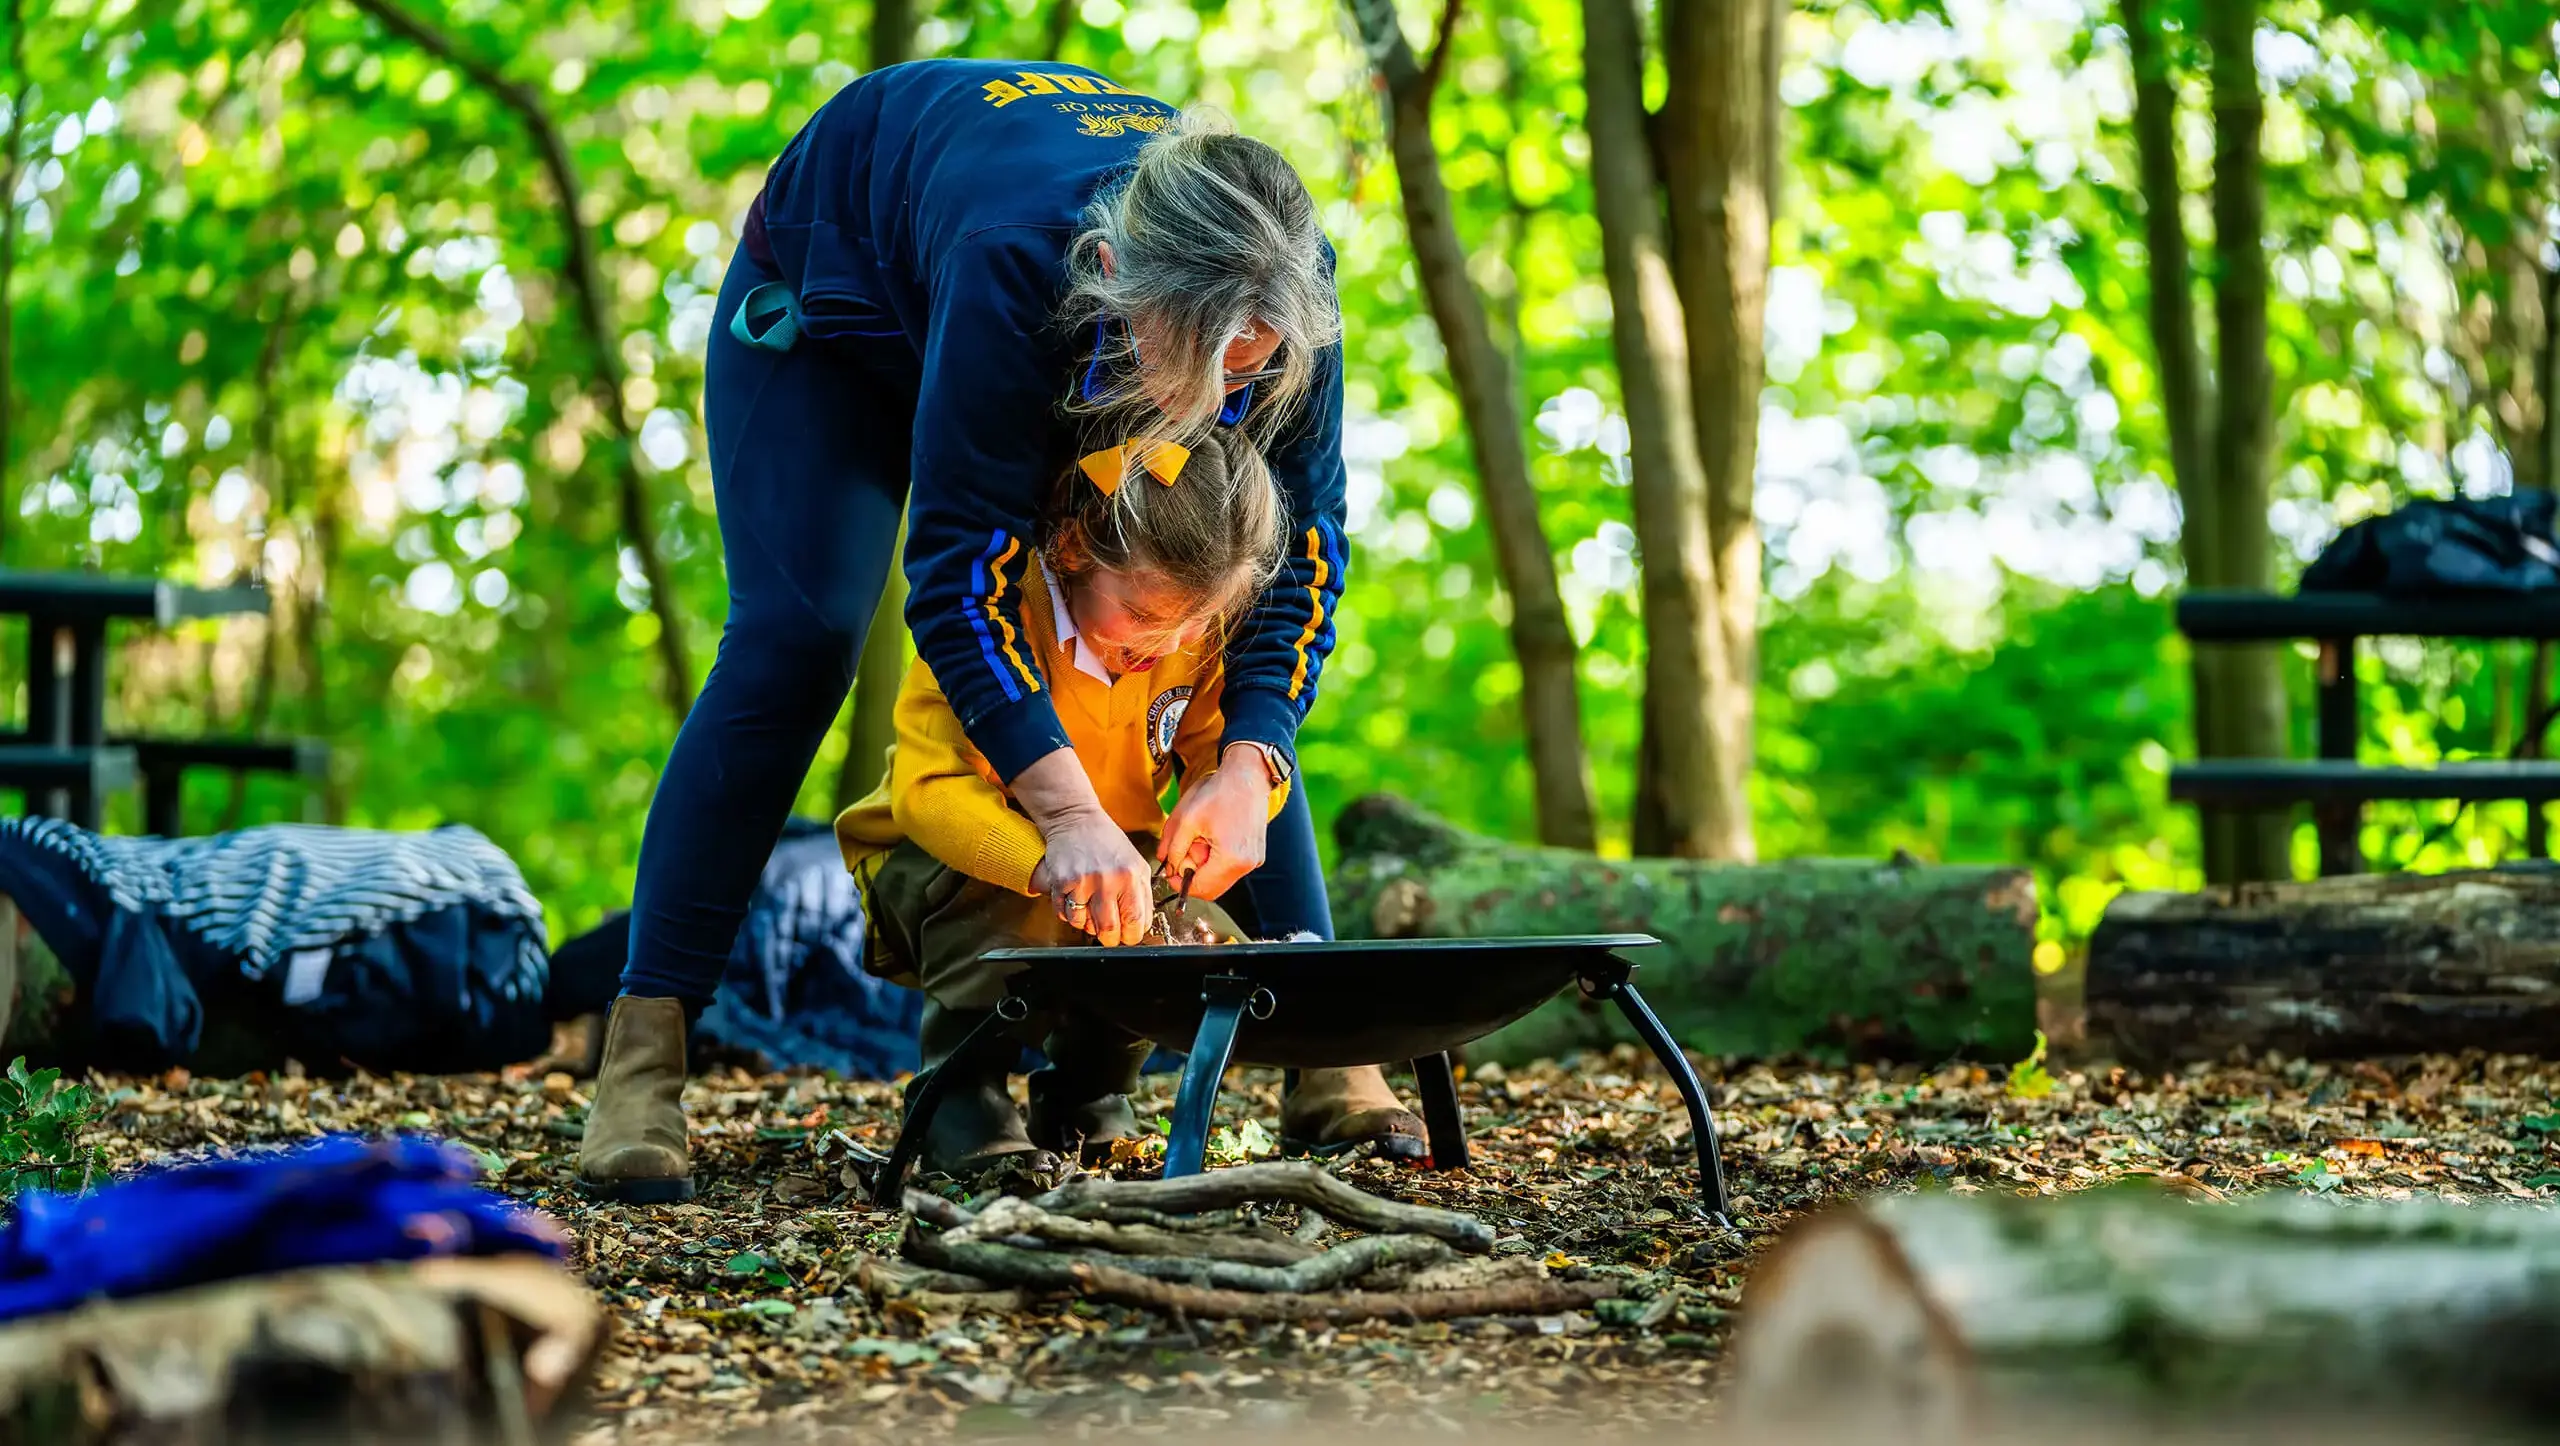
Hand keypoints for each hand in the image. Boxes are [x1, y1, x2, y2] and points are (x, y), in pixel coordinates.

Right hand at [1013, 746, 1155, 945]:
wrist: (1076, 820)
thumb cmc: (1107, 842)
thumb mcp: (1136, 863)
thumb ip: (1142, 895)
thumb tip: (1140, 926)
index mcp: (1132, 876)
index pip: (1136, 922)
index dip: (1132, 936)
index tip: (1128, 936)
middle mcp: (1108, 880)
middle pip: (1109, 930)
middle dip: (1109, 938)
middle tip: (1109, 933)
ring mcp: (1083, 881)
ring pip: (1084, 925)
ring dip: (1087, 925)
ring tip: (1090, 910)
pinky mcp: (1062, 882)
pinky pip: (1065, 915)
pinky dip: (1070, 915)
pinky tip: (1075, 901)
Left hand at [1158, 745, 1275, 903]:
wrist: (1248, 776)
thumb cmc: (1220, 792)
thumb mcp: (1186, 819)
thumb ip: (1172, 847)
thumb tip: (1167, 865)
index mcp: (1230, 858)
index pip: (1200, 888)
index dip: (1180, 883)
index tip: (1170, 872)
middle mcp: (1246, 865)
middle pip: (1211, 889)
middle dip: (1193, 875)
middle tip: (1184, 853)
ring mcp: (1254, 861)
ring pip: (1220, 880)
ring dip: (1204, 867)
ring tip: (1200, 841)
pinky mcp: (1255, 855)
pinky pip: (1230, 869)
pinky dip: (1216, 860)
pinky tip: (1213, 838)